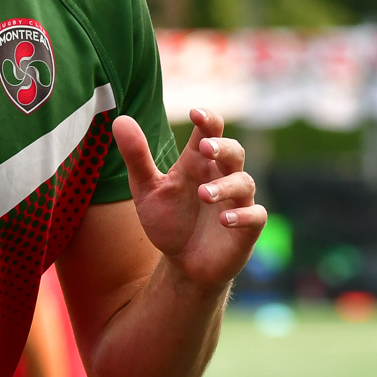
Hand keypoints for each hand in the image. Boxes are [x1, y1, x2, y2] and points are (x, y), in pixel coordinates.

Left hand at [113, 109, 265, 291]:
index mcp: (198, 163)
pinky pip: (256, 215)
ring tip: (203, 194)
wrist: (183, 264)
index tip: (195, 113)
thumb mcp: (146, 189)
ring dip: (226, 185)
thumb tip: (120, 120)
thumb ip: (136, 157)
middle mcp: (221, 177)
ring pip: (244, 182)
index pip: (210, 132)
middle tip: (205, 147)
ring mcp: (236, 201)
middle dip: (223, 146)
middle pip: (234, 151)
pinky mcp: (247, 228)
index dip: (208, 119)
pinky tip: (224, 220)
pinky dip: (243, 215)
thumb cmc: (168, 220)